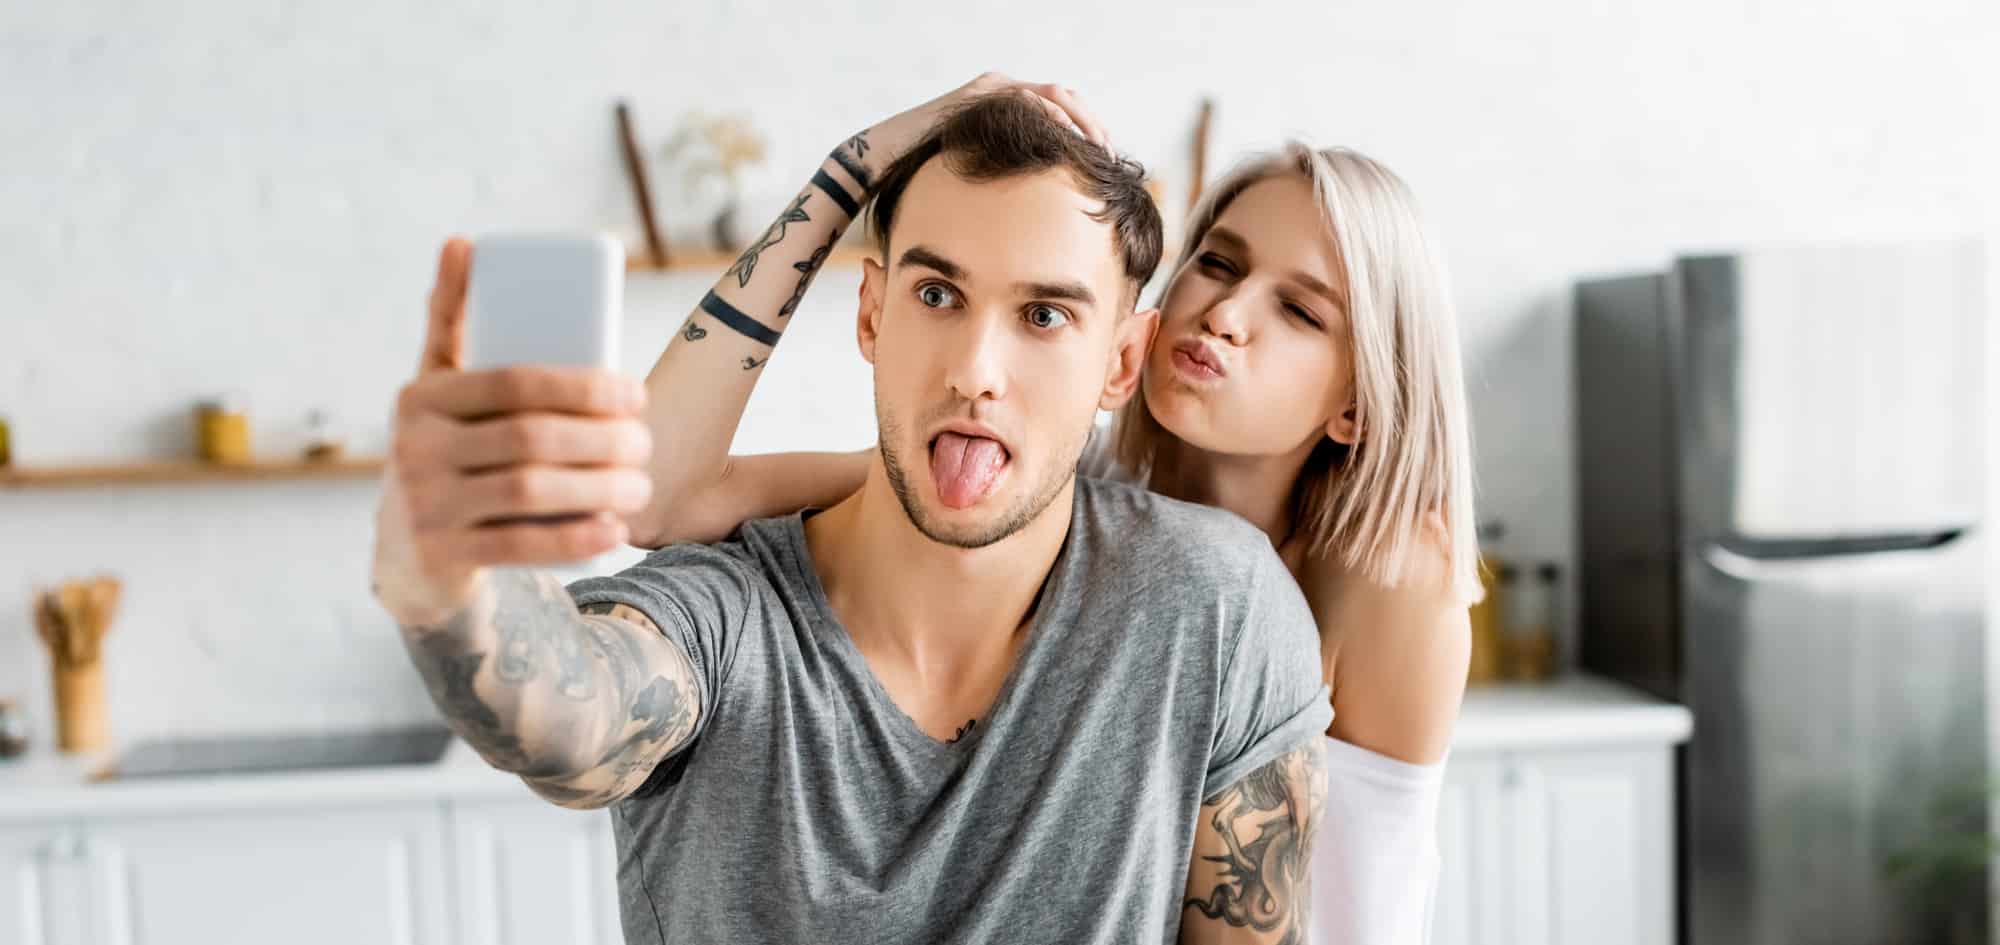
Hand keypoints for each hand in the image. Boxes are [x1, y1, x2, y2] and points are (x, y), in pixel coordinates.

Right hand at [371, 238, 654, 625]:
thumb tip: (463, 242)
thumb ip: (452, 321)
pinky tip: (615, 530)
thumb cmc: (446, 450)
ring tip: (640, 485)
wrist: (406, 552)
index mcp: (420, 397)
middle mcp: (413, 449)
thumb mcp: (440, 388)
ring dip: (599, 488)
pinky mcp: (441, 558)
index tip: (635, 394)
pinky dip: (576, 538)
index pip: (514, 382)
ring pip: (529, 492)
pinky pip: (520, 547)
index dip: (585, 387)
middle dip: (602, 440)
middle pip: (530, 438)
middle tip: (646, 445)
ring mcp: (424, 507)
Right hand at [854, 73, 1111, 180]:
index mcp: (1010, 112)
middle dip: (1093, 128)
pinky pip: (1027, 99)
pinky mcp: (981, 92)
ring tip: (1096, 152)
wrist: (886, 163)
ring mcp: (994, 88)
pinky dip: (1052, 118)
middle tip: (1109, 159)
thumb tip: (1048, 219)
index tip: (1108, 166)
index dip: (1091, 136)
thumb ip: (1015, 186)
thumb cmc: (933, 182)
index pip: (1064, 115)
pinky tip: (1068, 143)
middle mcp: (1005, 92)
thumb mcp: (986, 184)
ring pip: (1054, 95)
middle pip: (1067, 101)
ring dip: (1080, 122)